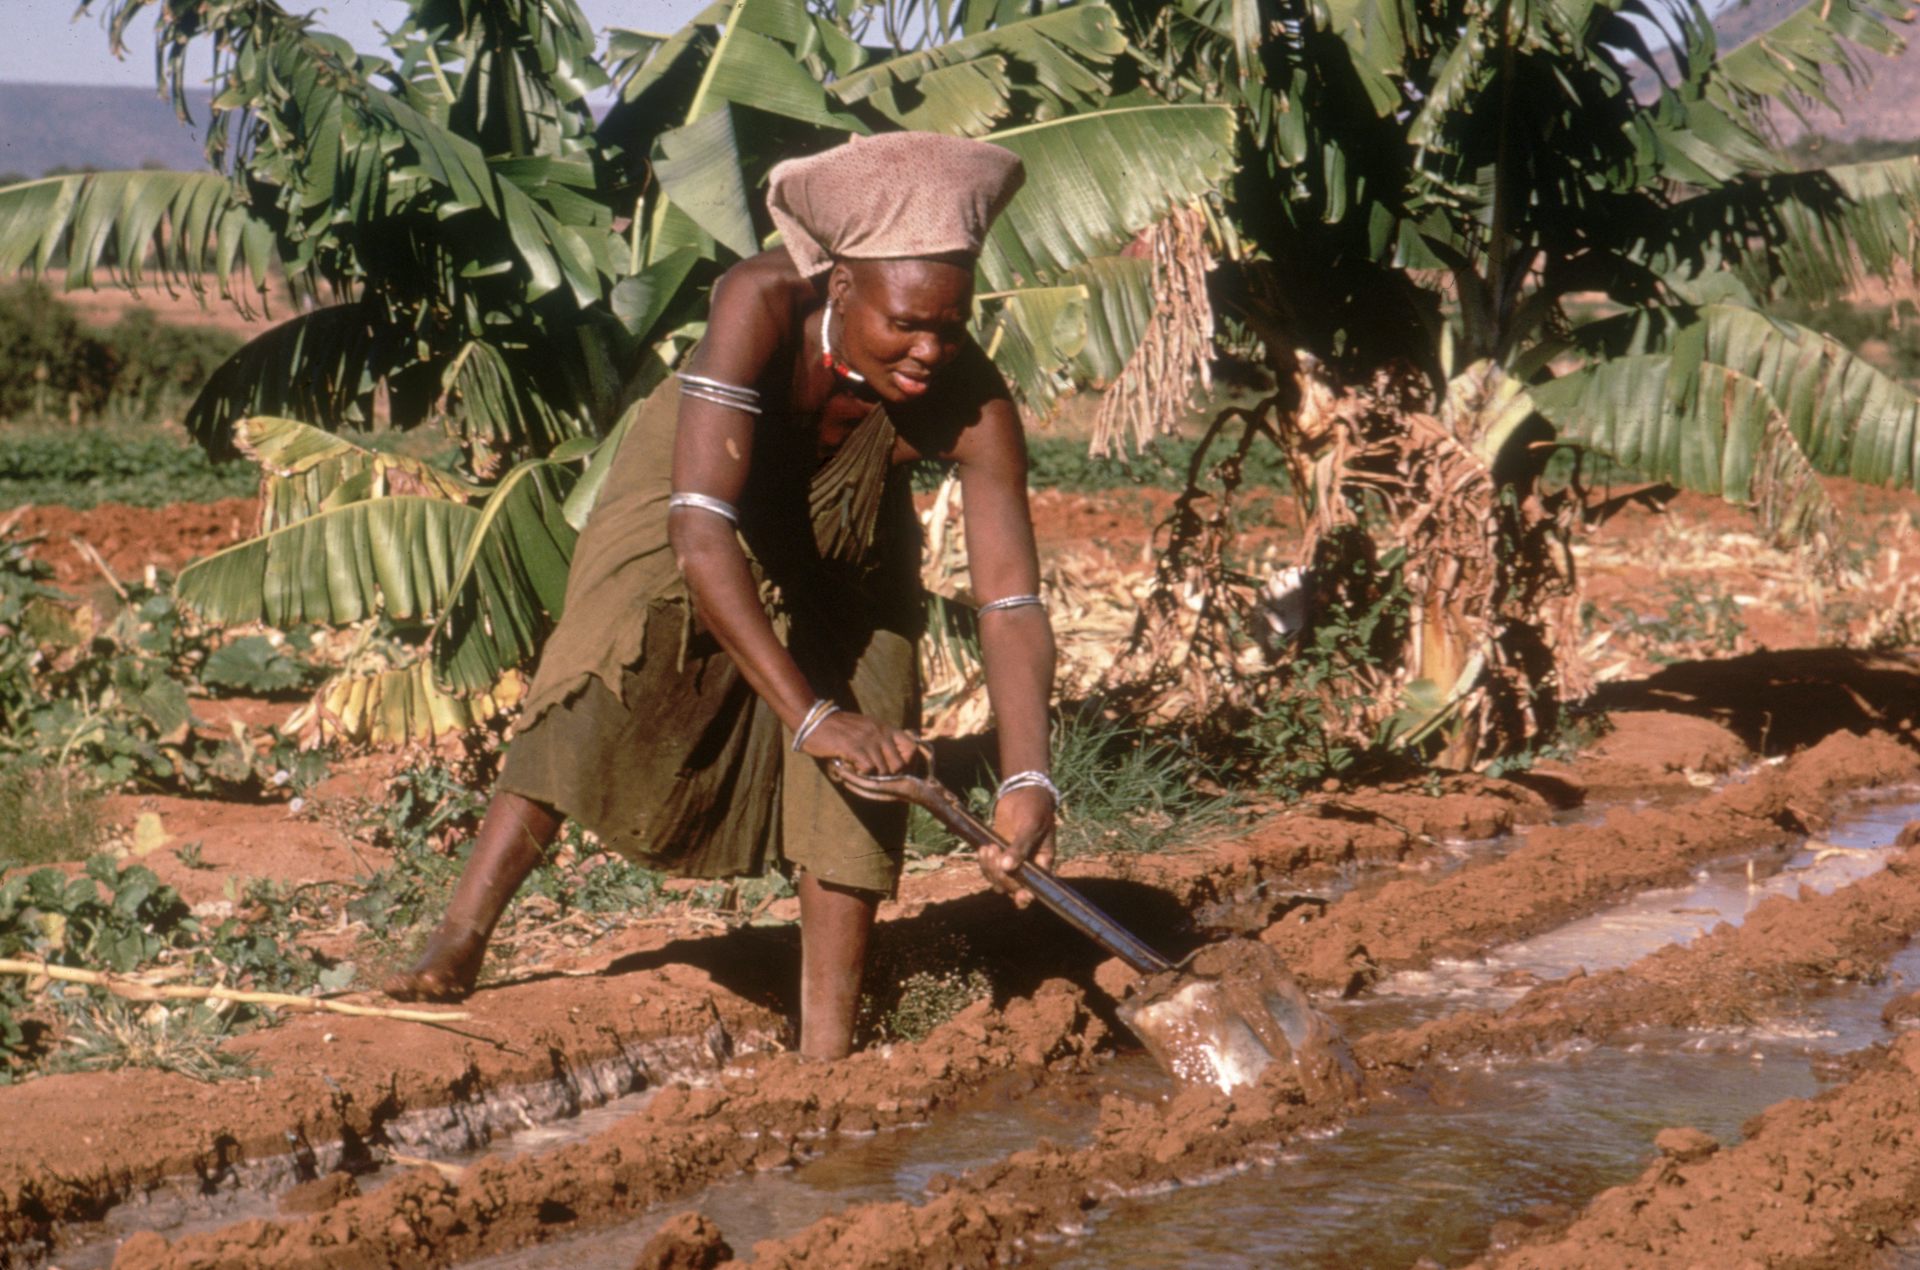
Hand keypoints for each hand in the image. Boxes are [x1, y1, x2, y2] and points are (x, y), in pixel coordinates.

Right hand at [800, 709, 919, 774]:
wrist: (815, 721)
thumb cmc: (839, 728)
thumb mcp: (866, 728)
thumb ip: (879, 740)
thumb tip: (892, 764)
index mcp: (885, 728)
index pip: (911, 747)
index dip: (907, 762)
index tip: (896, 770)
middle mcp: (880, 732)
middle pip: (899, 764)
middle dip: (889, 775)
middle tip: (875, 776)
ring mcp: (868, 740)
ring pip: (883, 770)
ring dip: (872, 776)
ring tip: (860, 772)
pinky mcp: (854, 748)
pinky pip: (868, 769)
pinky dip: (861, 774)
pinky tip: (851, 769)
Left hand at [979, 786, 1055, 906]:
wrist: (1022, 792)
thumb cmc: (1034, 808)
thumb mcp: (1031, 825)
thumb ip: (1021, 846)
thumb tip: (1007, 867)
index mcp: (1042, 864)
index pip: (1034, 889)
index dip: (1026, 896)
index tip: (1021, 895)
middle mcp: (1026, 868)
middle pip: (1012, 887)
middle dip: (1002, 876)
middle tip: (996, 852)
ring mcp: (1010, 862)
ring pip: (997, 880)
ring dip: (990, 869)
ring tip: (989, 848)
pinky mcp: (997, 854)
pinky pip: (988, 868)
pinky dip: (983, 862)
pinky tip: (984, 848)